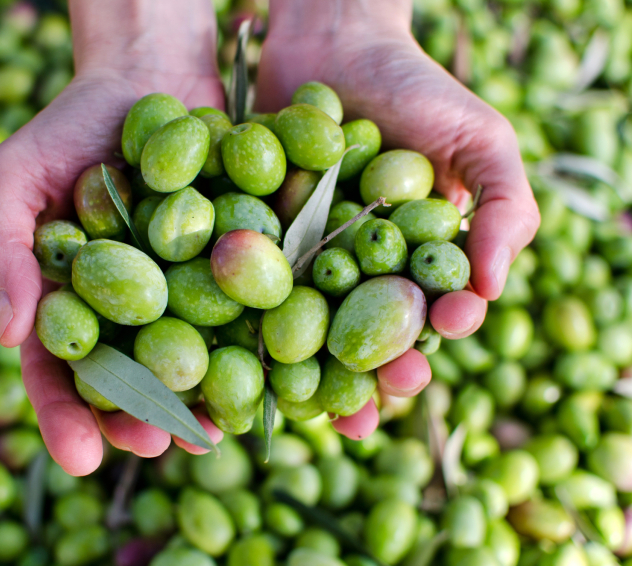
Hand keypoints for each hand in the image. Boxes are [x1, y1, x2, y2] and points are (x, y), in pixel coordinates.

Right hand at [0, 0, 224, 475]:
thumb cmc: (70, 126)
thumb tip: (8, 333)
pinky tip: (272, 374)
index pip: (62, 372)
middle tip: (156, 446)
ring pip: (196, 361)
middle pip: (135, 382)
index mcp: (72, 305)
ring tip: (213, 433)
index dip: (67, 416)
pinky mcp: (241, 267)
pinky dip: (261, 344)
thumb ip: (1, 249)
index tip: (81, 456)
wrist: (149, 77)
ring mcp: (190, 295)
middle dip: (143, 420)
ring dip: (206, 401)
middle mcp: (132, 313)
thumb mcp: (14, 175)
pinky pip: (252, 313)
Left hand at [255, 0, 539, 438]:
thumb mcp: (479, 140)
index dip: (425, 344)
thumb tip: (489, 288)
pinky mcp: (248, 239)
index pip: (421, 321)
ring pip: (293, 328)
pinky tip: (227, 350)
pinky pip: (240, 283)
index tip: (425, 356)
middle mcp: (350, 274)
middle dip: (359, 378)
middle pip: (354, 339)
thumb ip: (502, 208)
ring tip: (292, 410)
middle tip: (358, 412)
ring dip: (293, 373)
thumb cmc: (416, 89)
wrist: (333, 39)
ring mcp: (295, 261)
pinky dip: (234, 317)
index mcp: (409, 266)